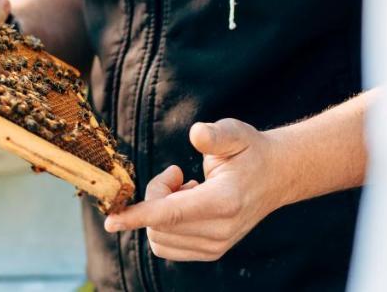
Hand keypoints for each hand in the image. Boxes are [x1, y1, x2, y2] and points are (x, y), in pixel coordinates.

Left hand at [104, 118, 287, 261]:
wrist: (275, 177)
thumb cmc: (249, 151)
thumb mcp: (235, 133)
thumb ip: (214, 134)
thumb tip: (196, 134)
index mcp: (224, 203)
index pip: (171, 213)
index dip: (138, 215)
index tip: (111, 219)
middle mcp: (219, 231)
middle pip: (158, 223)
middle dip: (156, 195)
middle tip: (177, 173)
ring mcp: (215, 247)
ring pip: (158, 237)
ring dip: (160, 211)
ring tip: (187, 189)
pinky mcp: (210, 252)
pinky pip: (167, 245)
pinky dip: (166, 224)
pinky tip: (187, 204)